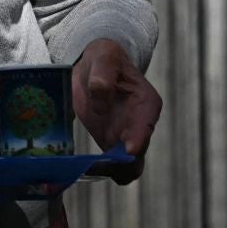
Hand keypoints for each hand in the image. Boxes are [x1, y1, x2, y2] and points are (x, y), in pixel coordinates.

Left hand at [72, 39, 162, 184]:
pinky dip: (98, 169)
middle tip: (99, 166)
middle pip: (138, 154)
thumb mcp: (105, 56)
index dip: (138, 139)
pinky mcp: (110, 142)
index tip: (128, 150)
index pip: (146, 126)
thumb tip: (101, 94)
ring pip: (126, 167)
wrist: (94, 67)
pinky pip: (110, 165)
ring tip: (87, 169)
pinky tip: (80, 168)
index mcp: (146, 103)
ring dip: (109, 171)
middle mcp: (140, 125)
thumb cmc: (105, 59)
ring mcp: (126, 137)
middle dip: (122, 164)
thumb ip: (104, 73)